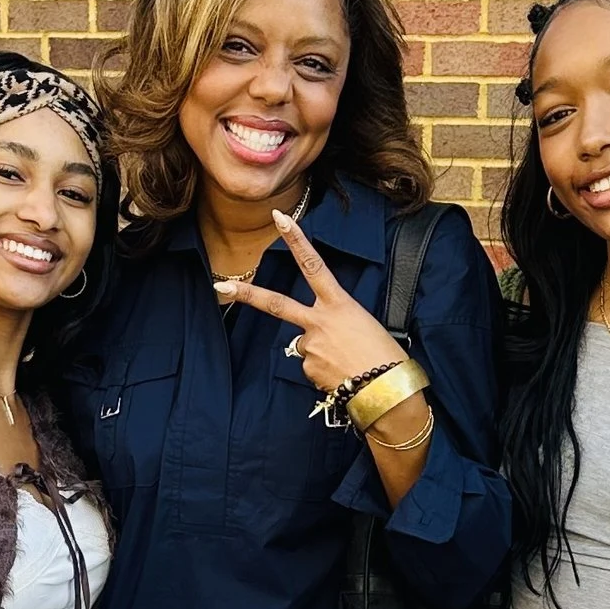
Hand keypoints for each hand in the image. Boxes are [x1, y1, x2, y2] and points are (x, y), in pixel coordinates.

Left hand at [214, 209, 406, 405]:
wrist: (388, 390)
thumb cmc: (385, 355)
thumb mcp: (363, 325)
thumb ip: (333, 322)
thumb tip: (311, 339)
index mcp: (339, 304)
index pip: (313, 265)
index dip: (297, 240)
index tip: (280, 218)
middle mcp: (319, 322)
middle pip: (276, 304)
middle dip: (246, 293)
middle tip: (221, 285)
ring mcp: (310, 347)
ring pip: (303, 345)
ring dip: (319, 352)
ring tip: (346, 362)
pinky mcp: (308, 369)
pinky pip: (310, 367)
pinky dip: (323, 370)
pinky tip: (341, 375)